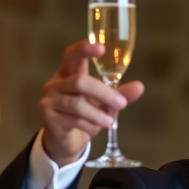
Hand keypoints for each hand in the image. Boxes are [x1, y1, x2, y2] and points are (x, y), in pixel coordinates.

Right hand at [38, 41, 144, 165]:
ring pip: (76, 104)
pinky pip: (73, 120)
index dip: (84, 49)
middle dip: (104, 93)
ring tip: (110, 122)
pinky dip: (89, 126)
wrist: (65, 141)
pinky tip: (93, 129)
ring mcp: (49, 100)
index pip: (72, 55)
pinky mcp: (48, 118)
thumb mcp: (104, 104)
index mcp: (68, 74)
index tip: (102, 48)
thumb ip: (120, 94)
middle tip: (122, 104)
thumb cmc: (84, 116)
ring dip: (97, 114)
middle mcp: (55, 84)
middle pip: (80, 81)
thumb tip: (139, 86)